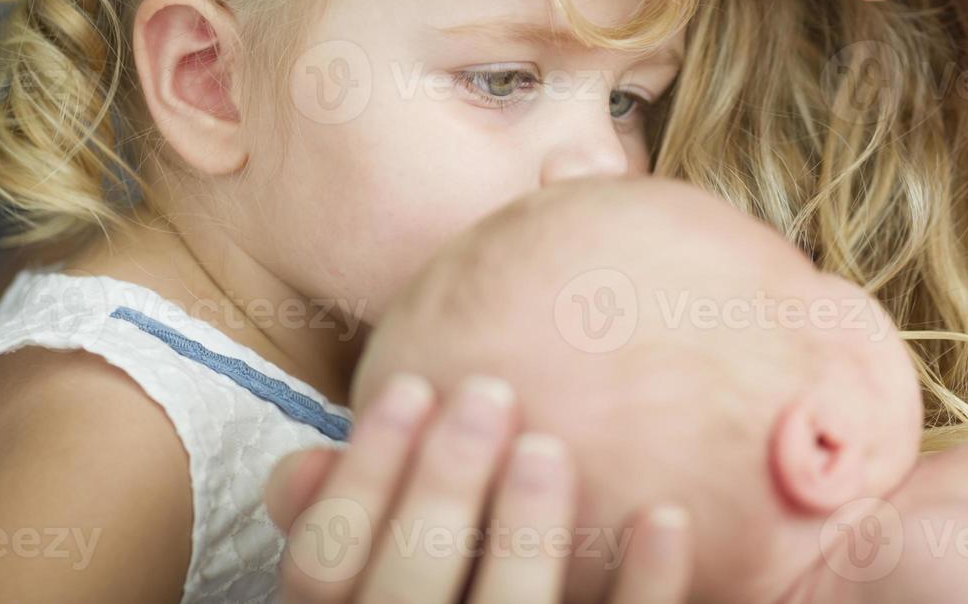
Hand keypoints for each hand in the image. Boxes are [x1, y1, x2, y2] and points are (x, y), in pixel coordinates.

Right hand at [264, 373, 692, 602]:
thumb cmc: (439, 595)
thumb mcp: (369, 578)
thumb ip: (342, 525)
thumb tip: (303, 464)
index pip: (322, 570)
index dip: (359, 479)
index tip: (409, 385)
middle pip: (402, 595)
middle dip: (441, 489)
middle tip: (487, 394)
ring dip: (524, 535)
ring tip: (547, 447)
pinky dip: (644, 584)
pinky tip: (665, 515)